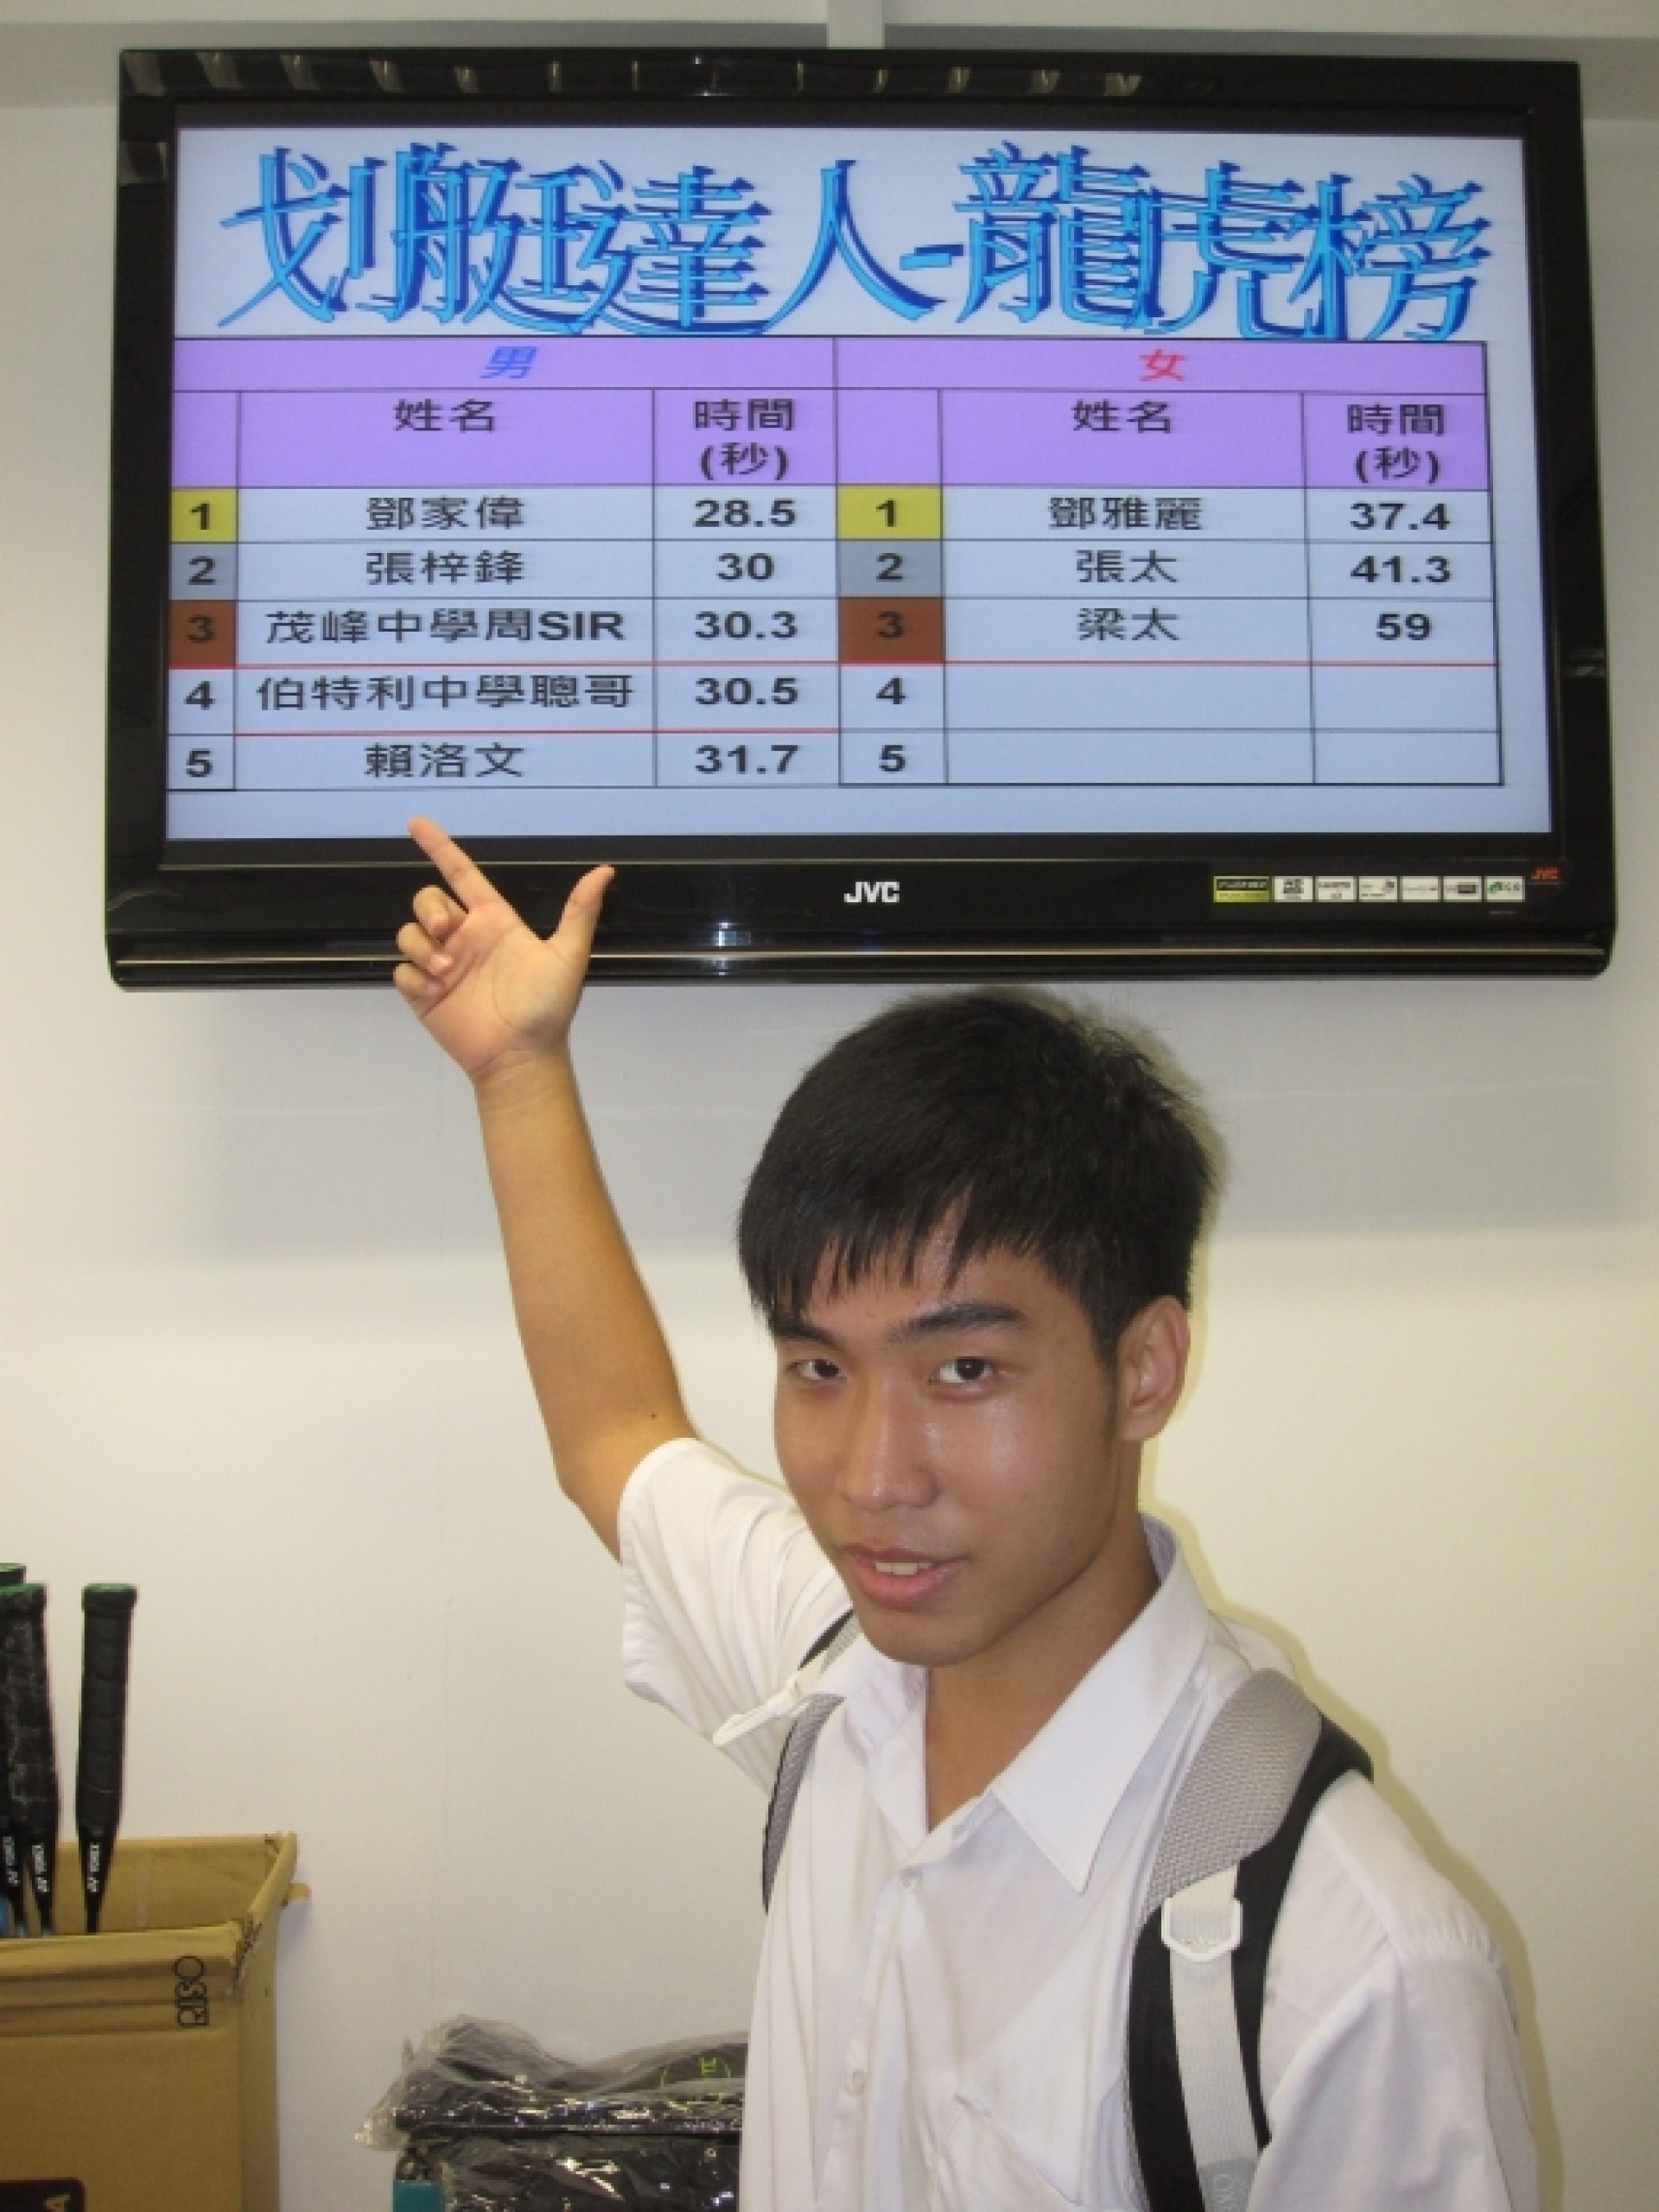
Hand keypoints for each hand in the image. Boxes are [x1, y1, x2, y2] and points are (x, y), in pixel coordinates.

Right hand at [393, 816, 613, 1085]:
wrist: (521, 1056)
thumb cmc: (546, 1007)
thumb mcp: (568, 955)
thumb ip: (580, 912)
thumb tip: (605, 872)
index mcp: (494, 922)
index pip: (461, 875)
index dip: (440, 847)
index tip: (417, 823)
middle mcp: (466, 937)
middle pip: (427, 900)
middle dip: (429, 907)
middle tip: (448, 932)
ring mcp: (443, 964)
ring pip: (410, 932)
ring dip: (422, 945)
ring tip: (447, 969)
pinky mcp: (424, 992)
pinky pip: (402, 970)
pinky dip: (414, 975)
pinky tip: (436, 989)